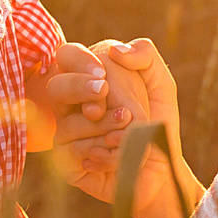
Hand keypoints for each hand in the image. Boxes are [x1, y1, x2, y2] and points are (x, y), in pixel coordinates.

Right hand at [52, 48, 152, 202]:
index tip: (103, 76)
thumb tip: (115, 50)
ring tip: (126, 133)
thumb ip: (145, 56)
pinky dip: (102, 154)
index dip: (80, 62)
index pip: (68, 56)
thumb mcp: (162, 85)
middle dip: (78, 88)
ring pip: (68, 123)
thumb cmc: (158, 123)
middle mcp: (70, 104)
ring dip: (103, 127)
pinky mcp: (67, 161)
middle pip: (55, 86)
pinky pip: (73, 152)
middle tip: (103, 92)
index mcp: (87, 78)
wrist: (162, 167)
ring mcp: (65, 132)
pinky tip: (117, 155)